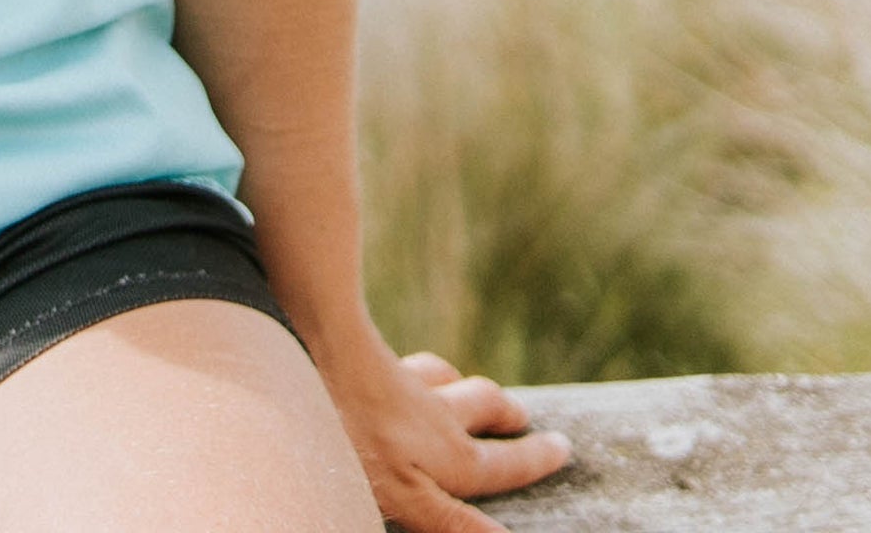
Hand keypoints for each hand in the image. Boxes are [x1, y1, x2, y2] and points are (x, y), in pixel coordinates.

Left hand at [323, 344, 573, 532]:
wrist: (309, 357)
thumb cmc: (357, 442)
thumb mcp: (410, 498)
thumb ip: (455, 524)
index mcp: (453, 457)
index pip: (505, 462)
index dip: (534, 459)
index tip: (561, 447)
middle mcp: (435, 414)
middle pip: (481, 404)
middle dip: (503, 412)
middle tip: (520, 416)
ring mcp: (397, 380)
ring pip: (442, 376)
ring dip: (461, 383)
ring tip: (465, 387)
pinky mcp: (357, 354)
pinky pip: (397, 360)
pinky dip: (413, 367)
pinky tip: (399, 368)